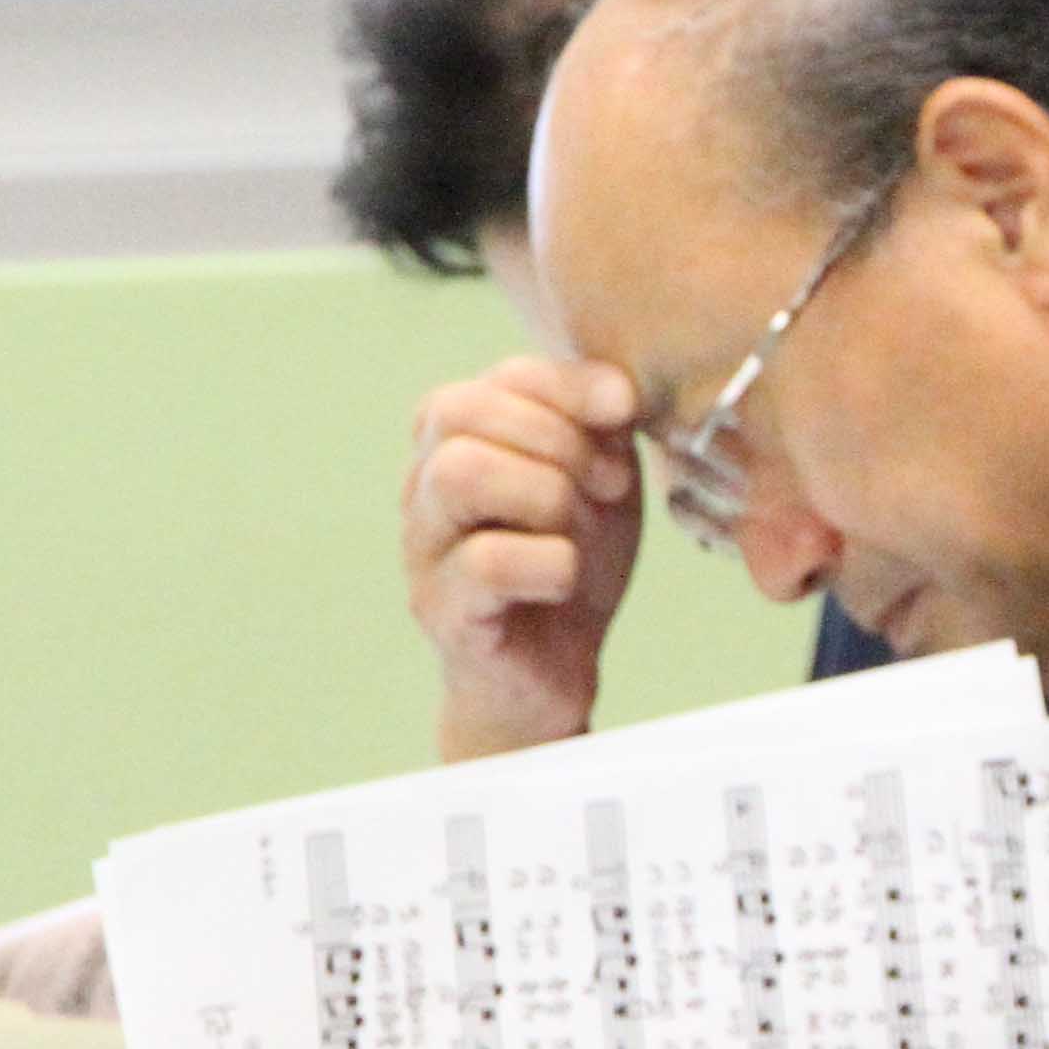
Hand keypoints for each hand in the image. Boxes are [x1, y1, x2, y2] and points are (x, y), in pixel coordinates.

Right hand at [403, 354, 645, 759]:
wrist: (555, 671)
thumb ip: (600, 427)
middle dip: (556, 440)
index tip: (624, 415)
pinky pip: (484, 562)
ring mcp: (423, 548)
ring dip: (545, 495)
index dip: (570, 387)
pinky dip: (548, 564)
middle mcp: (423, 485)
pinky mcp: (442, 611)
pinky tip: (565, 581)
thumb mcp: (598, 483)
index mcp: (460, 443)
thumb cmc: (569, 563)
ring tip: (578, 534)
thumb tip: (616, 388)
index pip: (501, 377)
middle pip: (460, 412)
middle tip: (607, 488)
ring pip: (459, 473)